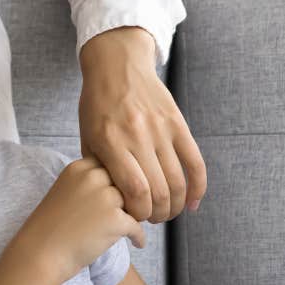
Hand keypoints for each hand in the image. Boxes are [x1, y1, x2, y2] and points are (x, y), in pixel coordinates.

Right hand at [13, 156, 147, 281]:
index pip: (111, 164)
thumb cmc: (52, 228)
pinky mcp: (115, 219)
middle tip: (129, 213)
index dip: (115, 181)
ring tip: (131, 228)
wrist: (40, 254)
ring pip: (135, 202)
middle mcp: (92, 177)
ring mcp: (104, 197)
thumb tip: (124, 187)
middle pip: (126, 181)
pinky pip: (138, 226)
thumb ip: (90, 184)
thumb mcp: (66, 192)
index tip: (115, 196)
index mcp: (79, 167)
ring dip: (135, 216)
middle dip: (128, 197)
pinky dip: (138, 237)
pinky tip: (136, 243)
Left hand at [78, 27, 206, 222]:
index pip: (134, 191)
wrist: (117, 65)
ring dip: (176, 205)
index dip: (139, 213)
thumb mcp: (87, 137)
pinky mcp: (178, 123)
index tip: (134, 218)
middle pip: (158, 191)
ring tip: (168, 212)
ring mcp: (161, 129)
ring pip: (178, 181)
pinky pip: (195, 162)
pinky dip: (198, 187)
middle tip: (152, 219)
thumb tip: (116, 204)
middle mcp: (137, 136)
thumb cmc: (97, 105)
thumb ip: (99, 170)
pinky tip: (193, 203)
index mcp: (111, 142)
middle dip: (157, 215)